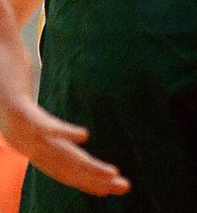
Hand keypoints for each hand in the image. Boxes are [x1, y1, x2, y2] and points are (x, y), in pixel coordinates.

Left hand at [0, 22, 127, 195]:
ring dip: (85, 166)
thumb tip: (58, 123)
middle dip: (94, 180)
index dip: (86, 179)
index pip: (61, 169)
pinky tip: (85, 136)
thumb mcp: (24, 103)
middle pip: (64, 167)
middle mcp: (23, 141)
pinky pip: (42, 124)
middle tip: (124, 188)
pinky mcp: (16, 106)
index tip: (112, 185)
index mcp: (27, 141)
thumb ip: (39, 117)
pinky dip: (63, 132)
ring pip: (56, 153)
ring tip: (112, 173)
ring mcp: (18, 126)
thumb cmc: (7, 70)